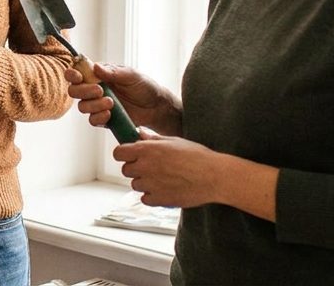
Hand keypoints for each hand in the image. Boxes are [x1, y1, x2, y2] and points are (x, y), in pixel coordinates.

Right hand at [65, 62, 180, 135]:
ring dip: (93, 105)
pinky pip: (92, 120)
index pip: (77, 72)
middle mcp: (94, 89)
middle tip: (100, 91)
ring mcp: (98, 105)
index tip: (78, 77)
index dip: (72, 74)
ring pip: (82, 106)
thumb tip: (95, 67)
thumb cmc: (144, 86)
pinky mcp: (103, 119)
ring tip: (111, 103)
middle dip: (84, 91)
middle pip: (74, 91)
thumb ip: (113, 72)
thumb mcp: (131, 75)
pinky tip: (110, 115)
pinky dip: (98, 118)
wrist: (156, 107)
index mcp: (98, 75)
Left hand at [111, 129, 227, 207]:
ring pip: (135, 185)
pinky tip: (166, 190)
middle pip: (126, 170)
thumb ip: (153, 139)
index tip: (131, 156)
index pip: (119, 153)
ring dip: (145, 183)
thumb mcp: (174, 141)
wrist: (215, 177)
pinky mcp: (158, 200)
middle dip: (136, 169)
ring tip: (164, 179)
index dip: (124, 154)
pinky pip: (145, 199)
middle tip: (152, 168)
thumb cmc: (198, 156)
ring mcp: (150, 184)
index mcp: (147, 149)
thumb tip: (140, 134)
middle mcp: (145, 166)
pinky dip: (152, 197)